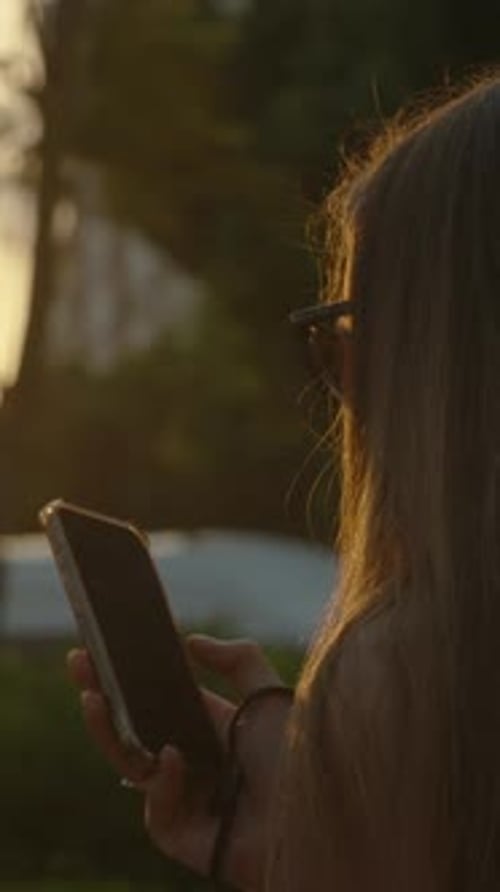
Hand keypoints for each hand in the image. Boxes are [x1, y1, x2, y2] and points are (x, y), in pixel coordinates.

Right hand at [67, 636, 291, 890]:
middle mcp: (197, 761)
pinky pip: (155, 810)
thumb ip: (239, 660)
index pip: (162, 698)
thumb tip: (191, 642)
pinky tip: (172, 760)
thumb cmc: (299, 757)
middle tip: (78, 663)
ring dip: (108, 732)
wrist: (316, 820)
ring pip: (133, 766)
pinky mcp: (184, 838)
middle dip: (104, 696)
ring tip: (93, 699)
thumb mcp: (271, 695)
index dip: (135, 677)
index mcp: (214, 727)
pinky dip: (161, 782)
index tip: (107, 648)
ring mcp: (187, 800)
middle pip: (137, 728)